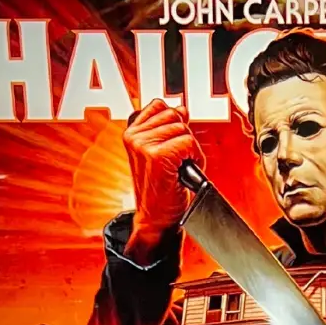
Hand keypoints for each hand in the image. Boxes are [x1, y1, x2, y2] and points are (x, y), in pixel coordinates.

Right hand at [122, 99, 201, 263]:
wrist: (155, 218)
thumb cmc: (159, 190)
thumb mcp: (158, 152)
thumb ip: (166, 128)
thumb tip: (181, 108)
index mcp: (131, 132)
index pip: (160, 106)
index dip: (174, 123)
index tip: (172, 143)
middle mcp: (134, 137)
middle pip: (175, 115)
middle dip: (183, 137)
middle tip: (176, 161)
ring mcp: (144, 145)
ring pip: (184, 129)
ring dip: (190, 150)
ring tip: (178, 169)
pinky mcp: (158, 155)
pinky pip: (189, 142)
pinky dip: (195, 159)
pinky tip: (183, 173)